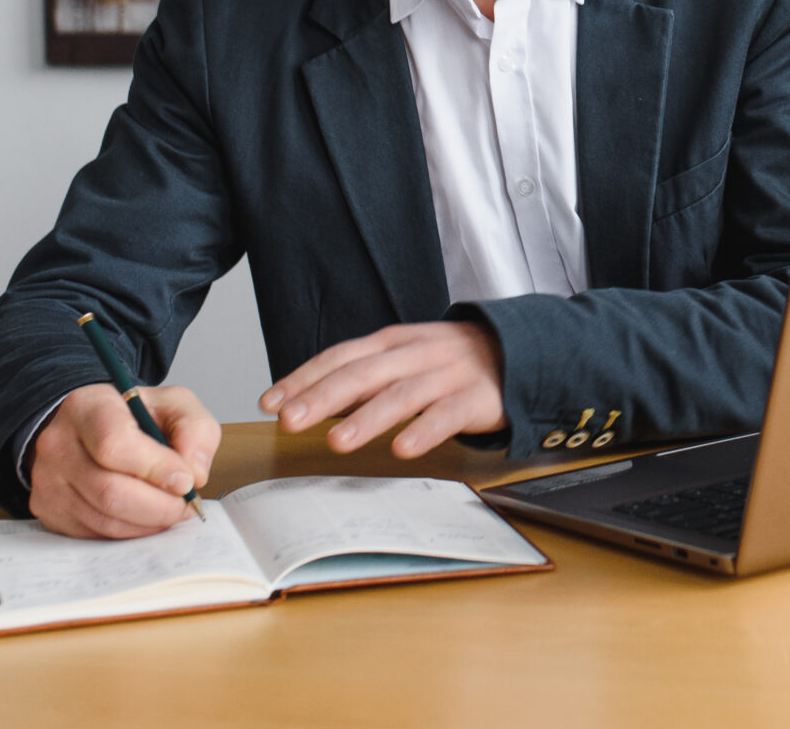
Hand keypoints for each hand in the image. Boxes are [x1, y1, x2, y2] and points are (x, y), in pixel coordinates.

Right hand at [28, 383, 218, 539]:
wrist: (86, 428)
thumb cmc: (132, 417)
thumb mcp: (172, 404)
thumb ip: (195, 429)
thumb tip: (194, 474)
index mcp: (87, 408)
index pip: (115, 445)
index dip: (156, 469)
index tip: (186, 480)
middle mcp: (58, 445)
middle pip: (110, 491)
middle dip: (159, 506)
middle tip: (185, 505)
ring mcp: (48, 482)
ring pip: (105, 520)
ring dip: (148, 523)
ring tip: (170, 510)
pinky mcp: (50, 512)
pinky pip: (96, 535)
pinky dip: (130, 532)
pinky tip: (146, 516)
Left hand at [260, 322, 505, 457]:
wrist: (518, 351)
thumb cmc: (448, 362)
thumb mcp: (403, 357)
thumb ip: (363, 378)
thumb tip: (310, 402)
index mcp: (393, 342)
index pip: (340, 356)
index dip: (304, 377)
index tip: (271, 401)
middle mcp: (416, 353)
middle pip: (364, 373)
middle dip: (323, 396)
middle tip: (290, 420)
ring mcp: (447, 374)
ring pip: (402, 394)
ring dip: (368, 418)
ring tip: (337, 441)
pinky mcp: (475, 398)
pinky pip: (447, 415)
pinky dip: (424, 430)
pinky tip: (403, 448)